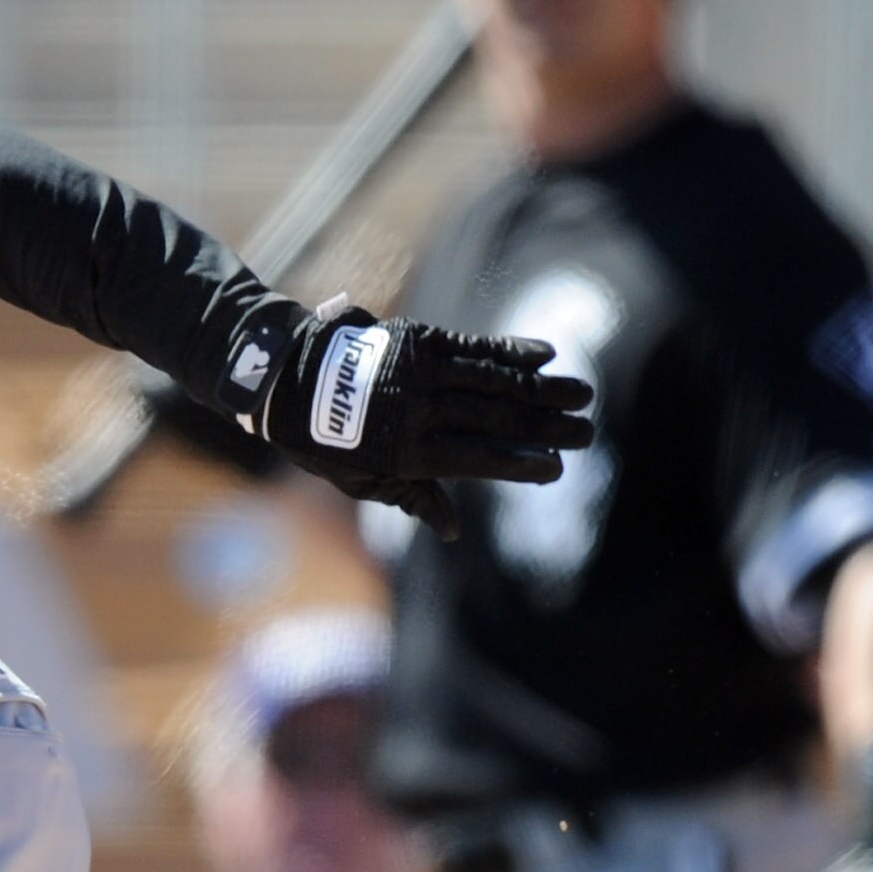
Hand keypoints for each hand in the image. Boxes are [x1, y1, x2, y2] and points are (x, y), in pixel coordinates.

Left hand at [252, 304, 593, 540]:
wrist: (284, 378)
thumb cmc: (323, 442)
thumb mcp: (359, 481)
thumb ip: (411, 498)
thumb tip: (451, 531)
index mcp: (406, 453)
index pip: (477, 460)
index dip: (519, 463)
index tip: (556, 467)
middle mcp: (419, 410)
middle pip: (496, 419)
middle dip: (546, 425)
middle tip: (587, 430)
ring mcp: (421, 372)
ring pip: (493, 381)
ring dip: (542, 387)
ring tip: (581, 394)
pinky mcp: (419, 340)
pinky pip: (473, 347)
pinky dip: (510, 352)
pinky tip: (544, 356)